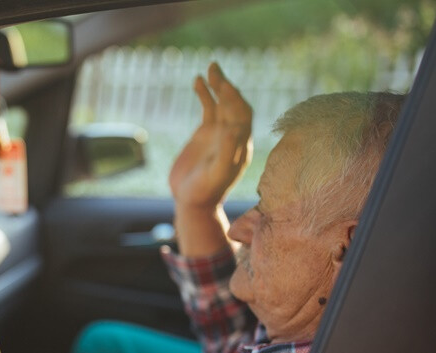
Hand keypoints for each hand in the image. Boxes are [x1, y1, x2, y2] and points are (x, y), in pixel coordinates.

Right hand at [168, 62, 252, 214]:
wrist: (192, 202)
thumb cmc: (204, 192)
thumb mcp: (216, 174)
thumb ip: (226, 152)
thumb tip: (233, 128)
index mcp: (242, 144)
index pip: (243, 115)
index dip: (234, 100)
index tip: (224, 87)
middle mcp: (234, 135)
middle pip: (234, 104)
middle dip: (227, 86)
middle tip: (216, 69)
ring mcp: (220, 133)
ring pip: (221, 103)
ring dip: (217, 84)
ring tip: (211, 66)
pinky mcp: (206, 134)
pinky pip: (208, 109)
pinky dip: (205, 94)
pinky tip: (197, 81)